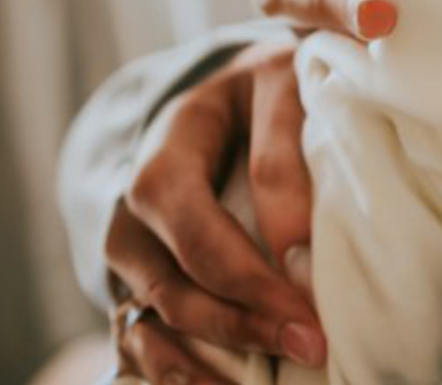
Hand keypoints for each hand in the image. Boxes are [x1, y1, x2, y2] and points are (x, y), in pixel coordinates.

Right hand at [107, 41, 326, 382]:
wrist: (237, 89)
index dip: (244, 273)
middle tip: (310, 346)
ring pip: (149, 316)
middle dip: (238, 323)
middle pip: (169, 281)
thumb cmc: (267, 87)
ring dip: (202, 360)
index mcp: (165, 150)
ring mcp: (132, 250)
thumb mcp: (279, 85)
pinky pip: (139, 335)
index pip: (189, 222)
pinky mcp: (141, 279)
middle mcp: (133, 208)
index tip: (305, 308)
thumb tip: (294, 242)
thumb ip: (283, 151)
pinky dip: (172, 370)